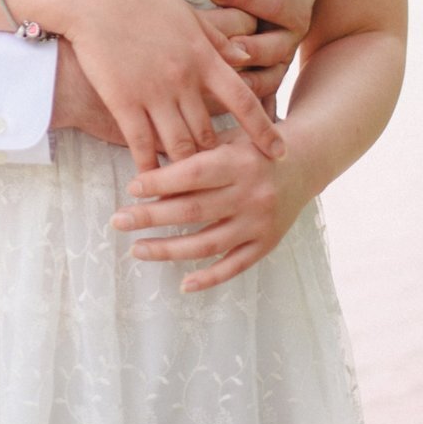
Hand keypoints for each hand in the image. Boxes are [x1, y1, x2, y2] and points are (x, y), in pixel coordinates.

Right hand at [55, 0, 282, 182]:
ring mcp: (152, 92)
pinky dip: (150, 164)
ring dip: (186, 165)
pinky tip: (151, 175)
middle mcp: (182, 79)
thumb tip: (243, 56)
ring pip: (179, 144)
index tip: (278, 151)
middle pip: (209, 132)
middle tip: (221, 172)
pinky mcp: (122, 100)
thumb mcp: (183, 12)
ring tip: (189, 180)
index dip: (263, 129)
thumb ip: (214, 37)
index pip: (243, 100)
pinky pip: (141, 143)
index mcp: (202, 56)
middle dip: (216, 155)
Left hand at [115, 126, 311, 291]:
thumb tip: (147, 175)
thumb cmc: (250, 147)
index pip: (192, 175)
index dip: (160, 183)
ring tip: (137, 250)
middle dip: (151, 217)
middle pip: (193, 211)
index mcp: (238, 163)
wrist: (304, 163)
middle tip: (118, 221)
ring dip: (169, 250)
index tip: (131, 188)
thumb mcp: (225, 139)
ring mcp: (260, 223)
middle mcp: (251, 195)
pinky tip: (183, 284)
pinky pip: (236, 266)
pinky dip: (210, 278)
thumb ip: (193, 154)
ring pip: (209, 243)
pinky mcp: (267, 244)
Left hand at [207, 0, 333, 104]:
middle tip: (215, 39)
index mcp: (295, 6)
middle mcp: (289, 37)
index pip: (281, 4)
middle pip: (272, 46)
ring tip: (210, 73)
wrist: (276, 19)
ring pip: (264, 78)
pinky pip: (254, 100)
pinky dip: (237, 103)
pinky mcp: (261, 85)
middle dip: (245, 42)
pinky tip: (210, 103)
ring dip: (239, 78)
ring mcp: (277, 64)